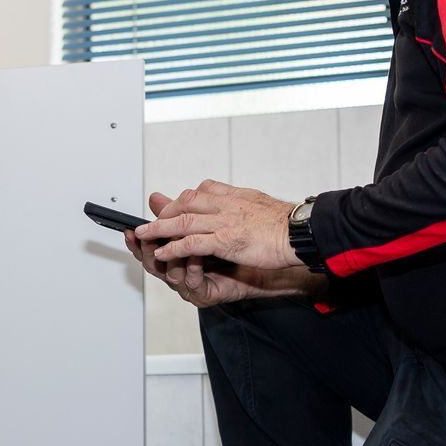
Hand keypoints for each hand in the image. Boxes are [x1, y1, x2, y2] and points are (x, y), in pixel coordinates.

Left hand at [136, 180, 299, 267]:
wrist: (301, 231)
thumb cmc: (285, 222)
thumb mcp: (256, 202)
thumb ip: (235, 200)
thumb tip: (222, 195)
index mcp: (232, 195)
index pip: (197, 193)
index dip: (179, 202)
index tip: (167, 209)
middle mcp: (224, 204)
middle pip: (184, 203)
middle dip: (163, 214)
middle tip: (148, 223)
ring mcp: (224, 222)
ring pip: (182, 222)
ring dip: (159, 229)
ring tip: (143, 235)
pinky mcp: (226, 240)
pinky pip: (192, 243)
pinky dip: (174, 248)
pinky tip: (163, 252)